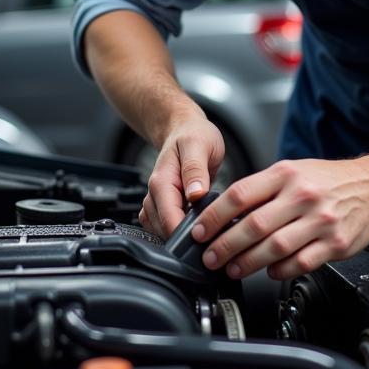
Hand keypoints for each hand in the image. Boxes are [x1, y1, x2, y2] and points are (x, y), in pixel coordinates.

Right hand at [138, 116, 225, 237]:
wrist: (184, 129)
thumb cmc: (193, 135)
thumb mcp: (199, 145)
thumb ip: (195, 170)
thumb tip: (195, 195)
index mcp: (161, 183)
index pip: (168, 220)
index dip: (187, 234)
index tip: (208, 237)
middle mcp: (154, 195)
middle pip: (164, 231)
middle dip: (187, 238)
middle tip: (213, 236)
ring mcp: (156, 202)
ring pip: (162, 233)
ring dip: (183, 236)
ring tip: (207, 230)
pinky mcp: (162, 207)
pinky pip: (164, 229)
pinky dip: (178, 232)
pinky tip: (196, 225)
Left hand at [190, 157, 368, 279]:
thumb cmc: (326, 181)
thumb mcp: (292, 171)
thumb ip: (261, 189)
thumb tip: (225, 213)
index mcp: (286, 174)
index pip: (240, 195)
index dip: (215, 216)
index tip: (200, 231)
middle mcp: (302, 196)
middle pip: (254, 225)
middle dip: (225, 246)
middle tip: (210, 257)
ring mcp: (320, 221)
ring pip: (275, 248)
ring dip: (248, 262)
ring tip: (233, 268)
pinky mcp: (335, 244)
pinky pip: (301, 262)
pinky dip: (280, 270)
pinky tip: (269, 271)